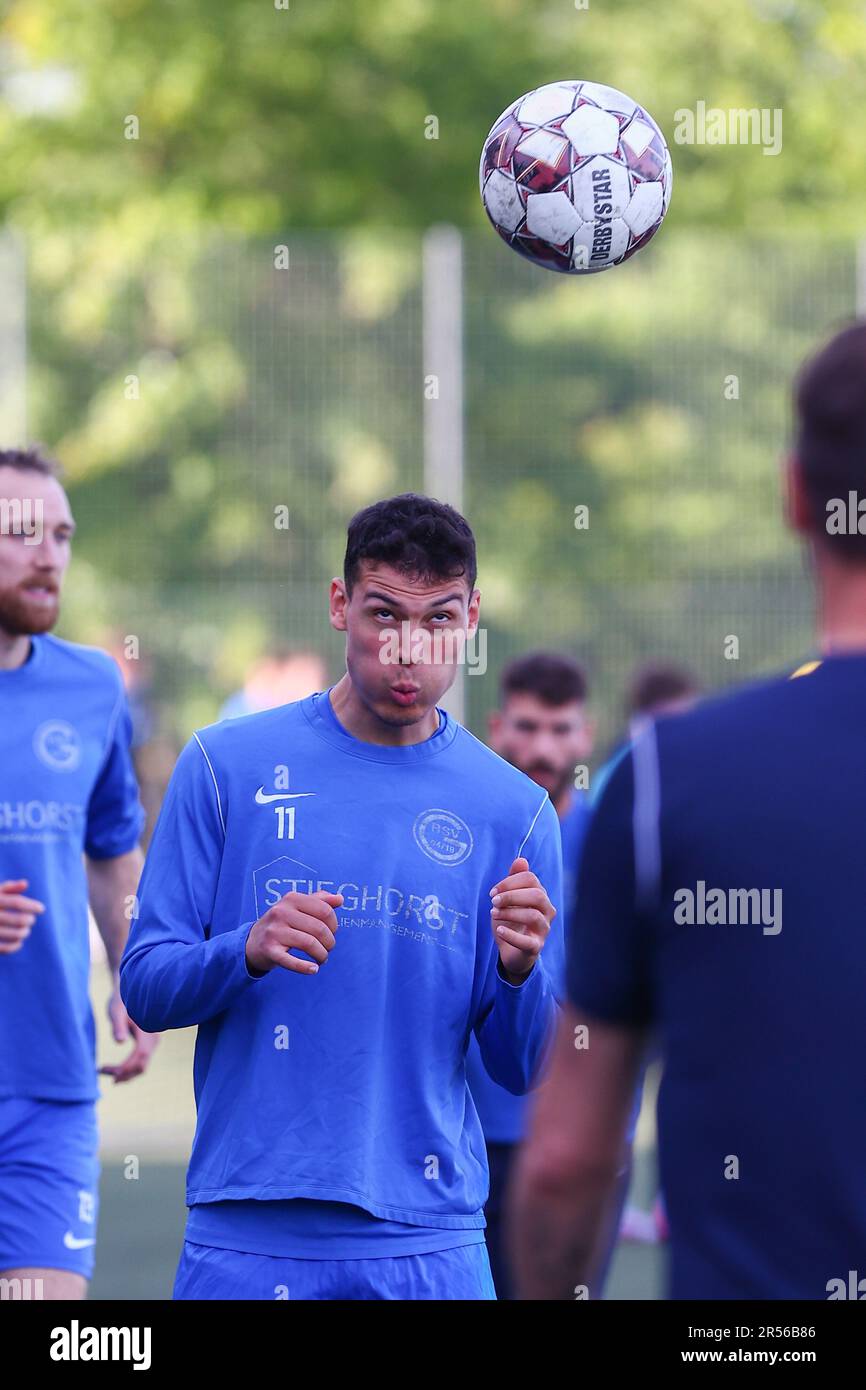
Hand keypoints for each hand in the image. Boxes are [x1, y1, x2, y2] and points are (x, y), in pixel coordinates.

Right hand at [0, 878, 44, 954]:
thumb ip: (8, 887)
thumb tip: (25, 883)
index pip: (17, 903)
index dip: (32, 906)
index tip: (41, 909)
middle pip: (19, 920)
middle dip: (29, 920)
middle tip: (31, 920)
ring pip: (15, 935)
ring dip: (24, 932)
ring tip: (25, 930)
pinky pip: (6, 948)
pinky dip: (16, 945)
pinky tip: (18, 941)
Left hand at [100, 987, 159, 1082]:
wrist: (131, 991)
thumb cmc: (121, 1000)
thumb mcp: (117, 1011)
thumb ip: (118, 1026)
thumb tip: (119, 1042)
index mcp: (147, 1032)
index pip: (139, 1057)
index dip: (124, 1067)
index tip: (104, 1069)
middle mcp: (154, 1039)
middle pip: (142, 1065)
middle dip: (123, 1074)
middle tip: (102, 1071)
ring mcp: (153, 1042)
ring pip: (142, 1065)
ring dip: (126, 1073)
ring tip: (106, 1072)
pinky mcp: (149, 1043)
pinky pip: (141, 1061)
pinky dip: (129, 1068)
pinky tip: (116, 1069)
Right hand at [245, 889, 342, 975]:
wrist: (253, 941)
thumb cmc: (282, 922)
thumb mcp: (298, 906)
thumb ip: (320, 900)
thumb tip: (340, 899)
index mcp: (292, 898)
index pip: (324, 910)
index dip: (334, 924)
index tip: (332, 932)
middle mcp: (281, 912)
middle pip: (319, 928)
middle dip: (329, 942)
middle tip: (328, 948)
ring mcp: (274, 931)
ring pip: (309, 944)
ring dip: (321, 955)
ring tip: (322, 958)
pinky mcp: (269, 950)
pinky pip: (292, 961)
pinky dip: (306, 968)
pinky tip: (314, 970)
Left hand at [489, 857, 555, 982]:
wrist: (511, 951)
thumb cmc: (511, 921)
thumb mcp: (509, 899)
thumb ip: (514, 880)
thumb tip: (521, 859)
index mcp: (540, 896)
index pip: (531, 879)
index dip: (510, 882)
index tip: (492, 892)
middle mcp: (547, 911)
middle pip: (537, 895)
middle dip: (512, 895)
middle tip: (493, 901)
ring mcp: (543, 930)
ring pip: (533, 916)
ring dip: (510, 913)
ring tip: (494, 914)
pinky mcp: (536, 948)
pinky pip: (527, 942)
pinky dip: (511, 935)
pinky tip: (498, 930)